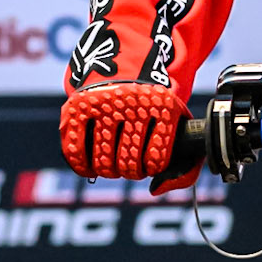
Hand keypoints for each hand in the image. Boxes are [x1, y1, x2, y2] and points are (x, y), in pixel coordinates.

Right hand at [60, 82, 193, 181]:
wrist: (123, 71)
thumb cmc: (155, 115)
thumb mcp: (180, 132)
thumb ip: (186, 169)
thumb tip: (154, 190)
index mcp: (163, 106)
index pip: (157, 159)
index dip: (152, 168)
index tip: (151, 160)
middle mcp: (131, 102)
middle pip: (128, 164)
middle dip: (131, 171)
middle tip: (131, 163)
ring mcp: (102, 104)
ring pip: (103, 162)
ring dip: (110, 171)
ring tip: (115, 163)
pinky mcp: (78, 107)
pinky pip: (75, 151)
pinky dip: (83, 168)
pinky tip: (91, 169)